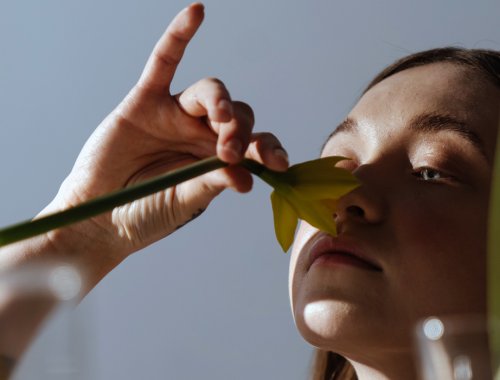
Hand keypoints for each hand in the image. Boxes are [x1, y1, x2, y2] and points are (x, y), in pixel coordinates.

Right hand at [41, 3, 288, 267]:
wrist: (100, 219)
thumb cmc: (146, 215)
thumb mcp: (185, 201)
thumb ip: (213, 183)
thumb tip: (248, 178)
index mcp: (218, 160)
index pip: (255, 144)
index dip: (269, 148)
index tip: (279, 163)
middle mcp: (202, 135)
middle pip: (237, 114)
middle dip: (240, 130)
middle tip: (230, 152)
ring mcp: (175, 115)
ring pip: (210, 91)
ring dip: (220, 102)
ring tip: (219, 120)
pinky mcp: (145, 101)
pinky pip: (164, 62)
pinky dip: (178, 37)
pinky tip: (196, 12)